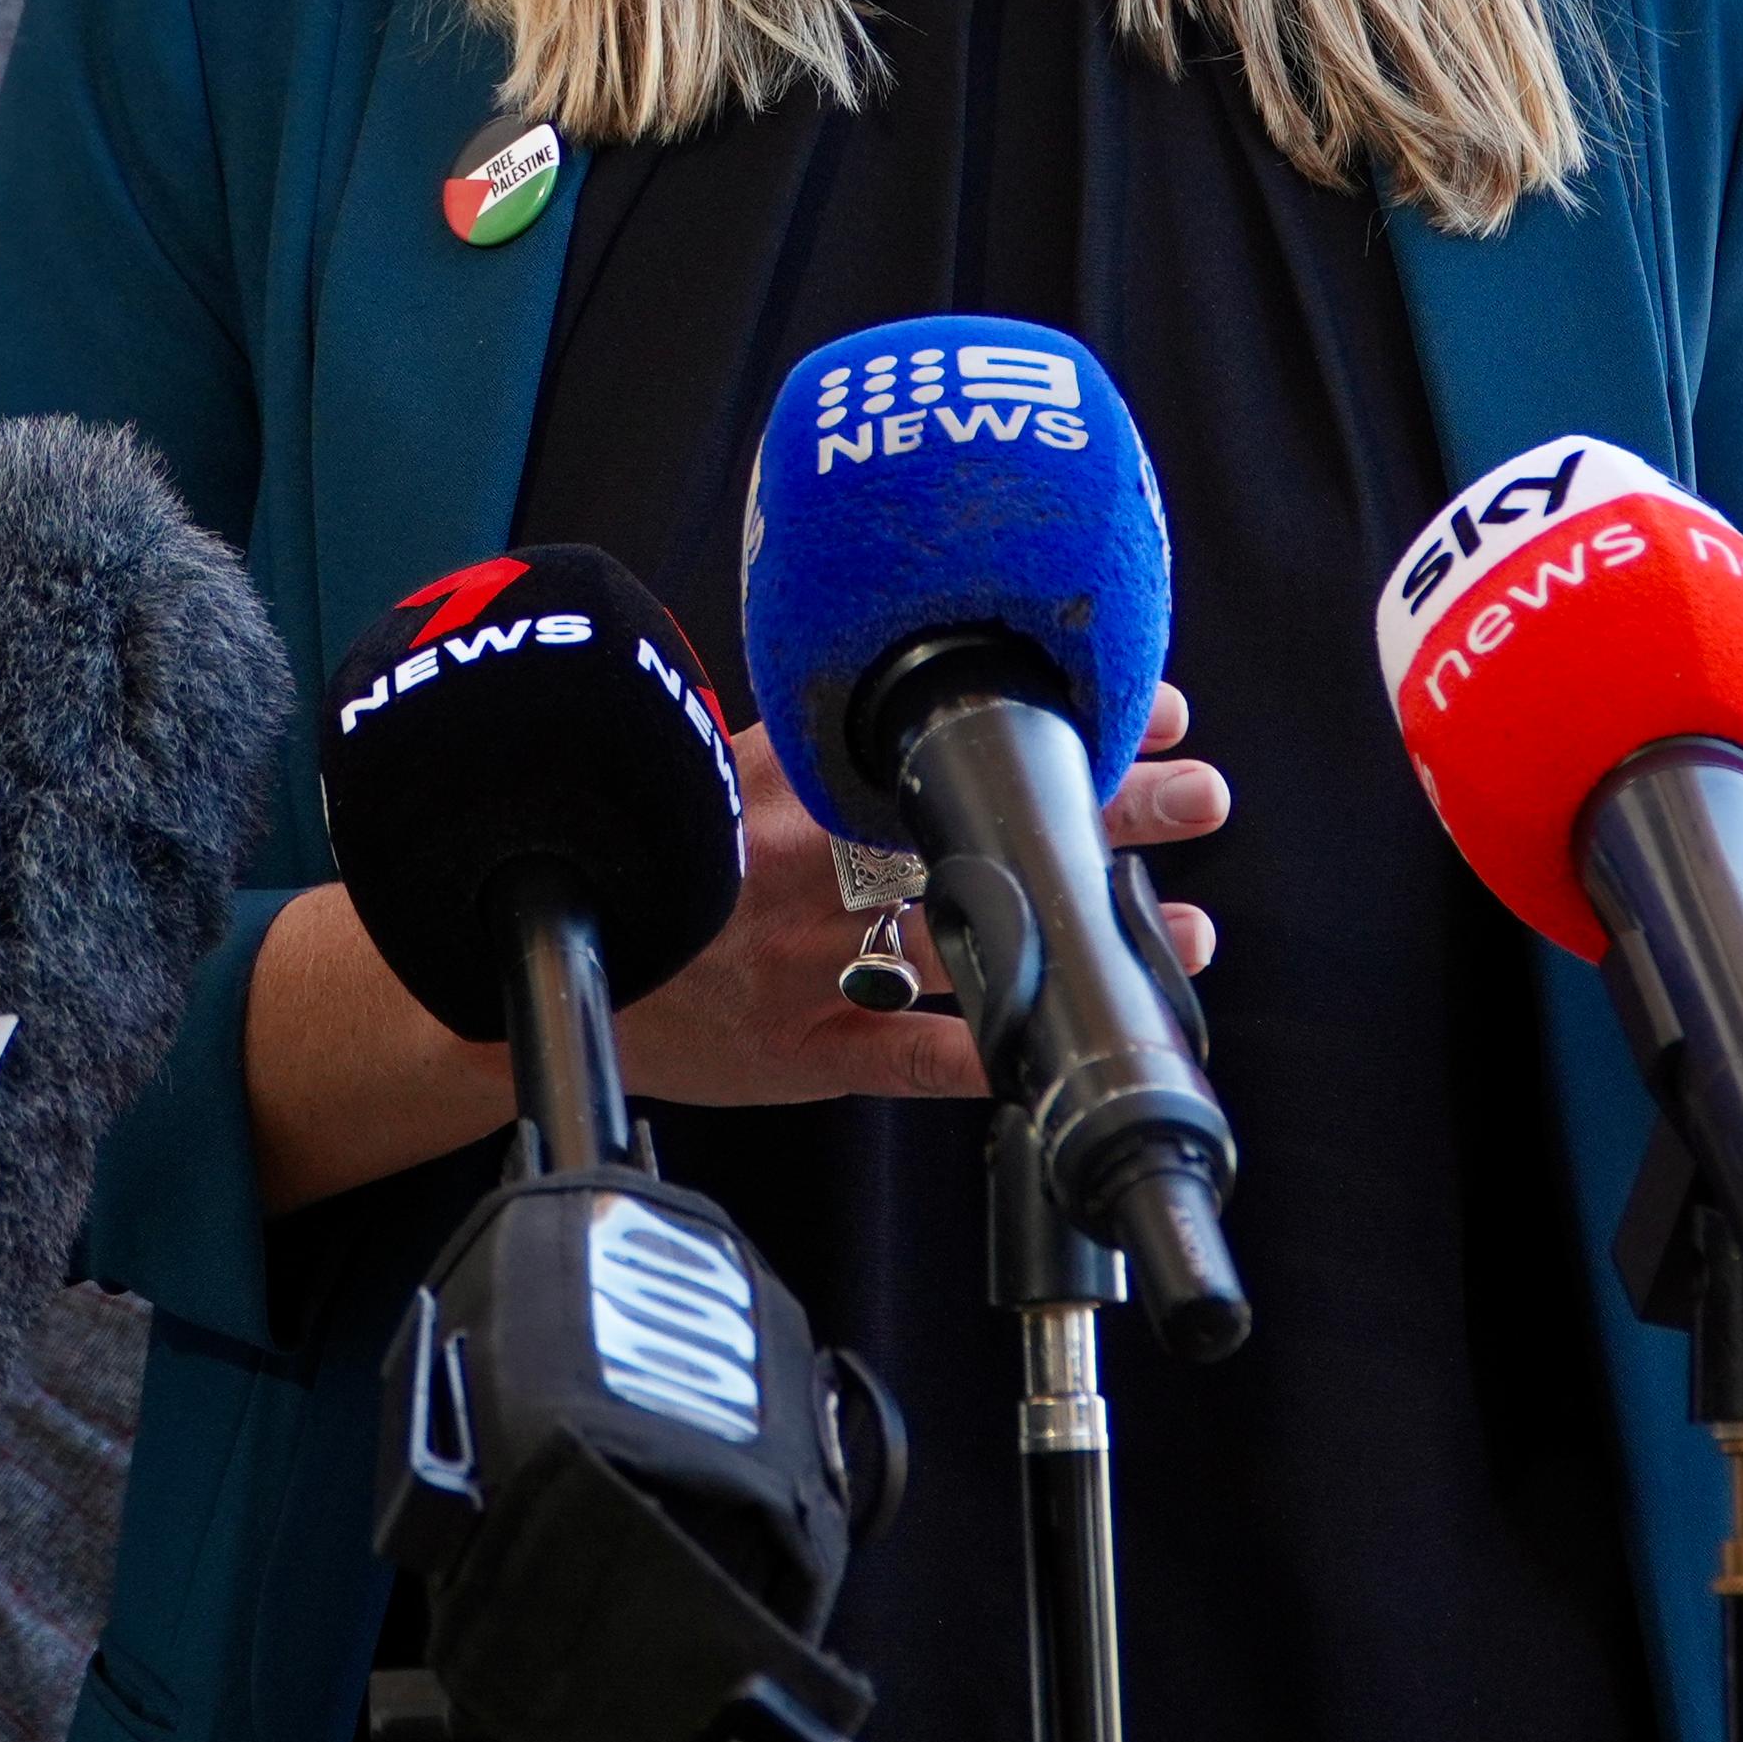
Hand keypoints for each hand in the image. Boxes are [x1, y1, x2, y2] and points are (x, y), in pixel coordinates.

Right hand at [610, 685, 1228, 1108]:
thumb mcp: (717, 765)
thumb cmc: (647, 856)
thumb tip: (924, 683)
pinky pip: (920, 1058)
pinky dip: (999, 1057)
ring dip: (1087, 934)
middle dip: (1104, 809)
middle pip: (984, 828)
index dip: (1056, 725)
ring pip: (976, 941)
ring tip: (1191, 929)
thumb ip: (815, 737)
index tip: (1144, 700)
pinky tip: (1075, 1049)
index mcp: (792, 779)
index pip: (950, 738)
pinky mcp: (808, 1052)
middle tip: (1200, 792)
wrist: (542, 952)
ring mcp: (817, 964)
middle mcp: (813, 864)